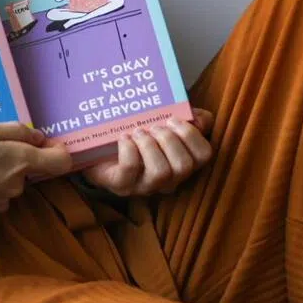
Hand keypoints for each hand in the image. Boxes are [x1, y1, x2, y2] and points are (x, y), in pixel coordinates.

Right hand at [0, 122, 72, 222]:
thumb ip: (17, 131)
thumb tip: (39, 137)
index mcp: (22, 161)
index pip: (61, 161)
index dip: (56, 150)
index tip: (42, 143)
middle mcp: (17, 185)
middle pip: (27, 171)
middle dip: (11, 160)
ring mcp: (2, 203)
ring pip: (8, 184)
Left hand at [83, 108, 214, 197]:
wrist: (98, 147)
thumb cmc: (137, 134)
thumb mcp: (163, 121)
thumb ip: (187, 116)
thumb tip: (200, 118)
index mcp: (181, 162)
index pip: (203, 155)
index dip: (192, 135)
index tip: (173, 119)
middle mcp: (168, 179)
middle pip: (183, 166)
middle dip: (169, 140)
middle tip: (154, 126)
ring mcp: (144, 186)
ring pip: (160, 172)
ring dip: (149, 145)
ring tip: (138, 132)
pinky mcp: (121, 185)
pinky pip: (130, 169)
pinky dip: (128, 149)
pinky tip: (123, 138)